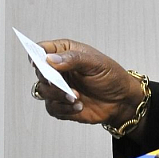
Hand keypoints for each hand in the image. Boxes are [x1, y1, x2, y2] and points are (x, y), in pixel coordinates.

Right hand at [27, 38, 145, 128]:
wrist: (121, 101)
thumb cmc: (111, 76)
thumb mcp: (96, 63)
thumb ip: (73, 59)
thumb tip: (51, 59)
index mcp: (65, 52)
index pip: (43, 49)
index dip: (37, 54)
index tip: (38, 62)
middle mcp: (59, 69)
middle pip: (40, 72)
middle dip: (50, 79)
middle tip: (61, 84)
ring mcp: (59, 87)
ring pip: (43, 91)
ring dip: (58, 95)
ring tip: (76, 97)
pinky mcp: (61, 104)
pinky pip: (52, 107)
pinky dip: (64, 108)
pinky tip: (78, 106)